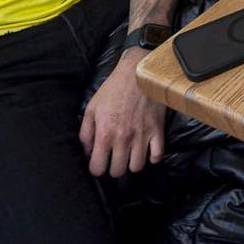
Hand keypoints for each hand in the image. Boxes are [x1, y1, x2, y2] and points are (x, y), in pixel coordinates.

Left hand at [79, 50, 166, 176]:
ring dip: (132, 164)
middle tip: (114, 158)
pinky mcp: (157, 130)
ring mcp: (142, 136)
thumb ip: (86, 133)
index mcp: (105, 133)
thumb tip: (86, 152)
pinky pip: (157, 156)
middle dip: (113, 168)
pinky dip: (152, 158)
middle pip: (118, 171)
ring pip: (137, 167)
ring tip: (129, 155)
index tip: (98, 162)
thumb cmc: (114, 89)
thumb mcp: (92, 108)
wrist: (138, 72)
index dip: (96, 168)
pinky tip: (146, 151)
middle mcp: (123, 138)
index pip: (98, 168)